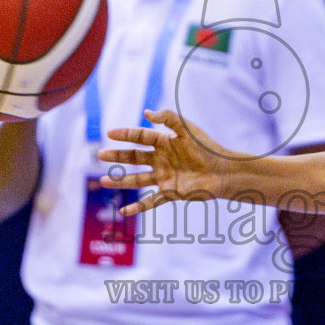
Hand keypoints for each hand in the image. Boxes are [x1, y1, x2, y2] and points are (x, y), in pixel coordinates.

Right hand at [97, 109, 231, 216]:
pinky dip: (137, 207)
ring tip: (104, 181)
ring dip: (121, 180)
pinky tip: (123, 211)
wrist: (223, 171)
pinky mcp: (171, 193)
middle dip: (118, 156)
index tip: (109, 133)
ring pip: (137, 179)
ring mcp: (165, 177)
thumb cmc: (207, 147)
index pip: (140, 137)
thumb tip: (146, 113)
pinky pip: (150, 201)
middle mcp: (162, 160)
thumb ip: (168, 118)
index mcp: (165, 142)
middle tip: (100, 155)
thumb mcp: (187, 128)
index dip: (125, 134)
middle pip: (135, 157)